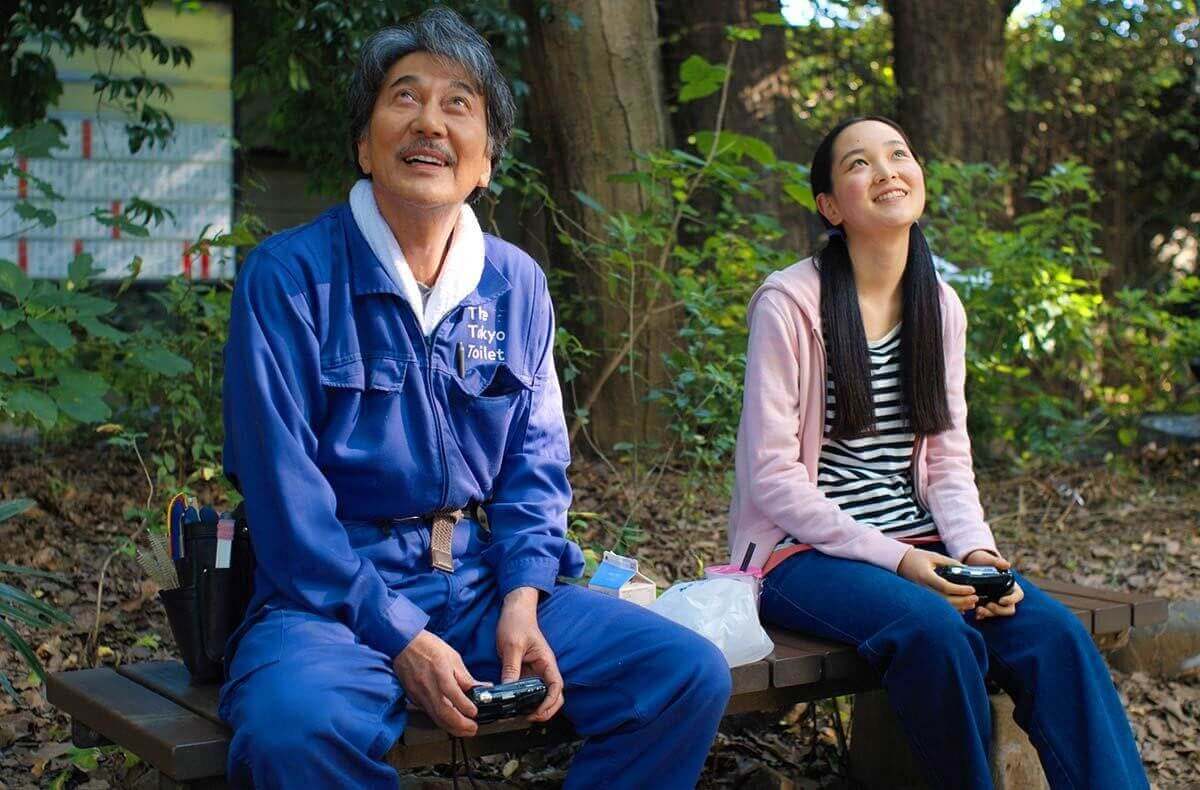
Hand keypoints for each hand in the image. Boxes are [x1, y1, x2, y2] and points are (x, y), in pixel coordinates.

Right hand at [393, 630, 483, 736]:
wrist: (403, 644)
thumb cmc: (428, 647)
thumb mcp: (453, 657)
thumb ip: (465, 677)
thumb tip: (481, 688)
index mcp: (440, 672)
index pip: (453, 694)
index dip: (465, 706)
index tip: (475, 712)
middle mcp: (428, 686)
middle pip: (443, 713)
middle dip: (460, 725)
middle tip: (473, 728)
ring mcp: (419, 694)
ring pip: (435, 717)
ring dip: (451, 728)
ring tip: (465, 730)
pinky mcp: (414, 698)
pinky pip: (429, 714)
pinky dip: (441, 721)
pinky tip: (450, 723)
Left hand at [496, 587, 563, 722]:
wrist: (514, 610)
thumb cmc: (517, 622)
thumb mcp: (512, 645)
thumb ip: (511, 668)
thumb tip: (508, 690)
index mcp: (546, 661)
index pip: (556, 686)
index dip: (550, 702)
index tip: (538, 712)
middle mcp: (544, 668)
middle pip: (553, 695)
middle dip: (545, 710)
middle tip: (529, 718)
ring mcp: (535, 671)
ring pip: (540, 694)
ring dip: (534, 707)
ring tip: (519, 715)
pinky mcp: (525, 671)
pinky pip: (527, 690)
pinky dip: (523, 700)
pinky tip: (513, 705)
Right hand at [897, 548, 977, 612]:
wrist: (899, 562)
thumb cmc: (916, 557)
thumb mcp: (933, 556)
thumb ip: (949, 562)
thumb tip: (966, 570)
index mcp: (926, 576)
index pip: (945, 586)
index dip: (960, 590)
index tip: (972, 589)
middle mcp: (923, 587)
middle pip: (945, 600)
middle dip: (962, 601)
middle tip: (975, 598)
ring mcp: (922, 594)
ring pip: (942, 606)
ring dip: (958, 606)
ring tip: (971, 604)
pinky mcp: (922, 598)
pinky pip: (938, 606)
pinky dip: (950, 609)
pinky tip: (961, 609)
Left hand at [963, 549, 1023, 619]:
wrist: (970, 564)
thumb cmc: (983, 560)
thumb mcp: (988, 559)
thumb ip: (997, 561)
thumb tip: (1006, 564)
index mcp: (1011, 586)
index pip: (1018, 596)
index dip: (1011, 600)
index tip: (1001, 600)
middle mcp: (1006, 596)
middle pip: (1009, 609)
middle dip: (999, 610)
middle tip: (988, 606)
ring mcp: (996, 602)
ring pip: (997, 613)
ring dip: (989, 614)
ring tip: (978, 610)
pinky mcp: (986, 605)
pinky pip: (987, 614)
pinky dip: (982, 615)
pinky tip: (975, 615)